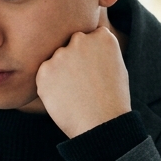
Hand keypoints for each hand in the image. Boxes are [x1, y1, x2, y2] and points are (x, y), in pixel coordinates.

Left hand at [35, 10, 130, 136]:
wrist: (100, 124)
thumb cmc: (111, 99)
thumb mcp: (116, 67)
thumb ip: (99, 50)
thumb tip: (84, 43)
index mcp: (103, 37)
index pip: (90, 36)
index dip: (90, 55)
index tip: (93, 70)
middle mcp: (81, 40)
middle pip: (70, 44)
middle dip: (72, 59)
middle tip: (81, 83)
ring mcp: (61, 54)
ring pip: (55, 60)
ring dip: (60, 72)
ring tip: (74, 93)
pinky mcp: (44, 70)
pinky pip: (44, 75)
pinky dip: (50, 85)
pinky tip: (64, 97)